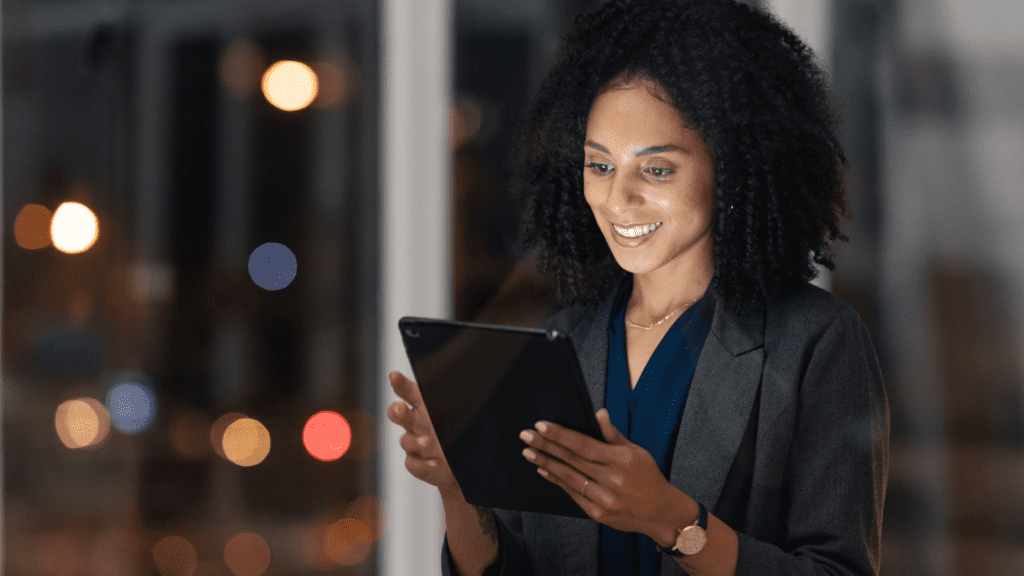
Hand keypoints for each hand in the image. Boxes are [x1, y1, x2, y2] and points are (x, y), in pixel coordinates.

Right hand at [386, 371, 458, 493]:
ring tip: (427, 442)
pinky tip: (435, 463)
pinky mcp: (415, 464)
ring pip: (405, 440)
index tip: (393, 376)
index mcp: (424, 407)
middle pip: (398, 414)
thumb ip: (457, 401)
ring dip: (415, 441)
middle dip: (397, 410)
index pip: (409, 392)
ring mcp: (414, 444)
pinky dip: (423, 464)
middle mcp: (416, 424)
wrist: (462, 463)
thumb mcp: (461, 414)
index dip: (400, 384)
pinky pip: (412, 463)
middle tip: (400, 409)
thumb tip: (472, 382)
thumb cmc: (457, 432)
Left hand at [520, 408, 682, 538]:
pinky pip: (572, 493)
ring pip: (568, 477)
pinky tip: (544, 470)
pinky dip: (556, 480)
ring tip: (529, 451)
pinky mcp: (598, 513)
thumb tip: (598, 413)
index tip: (541, 425)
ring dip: (545, 463)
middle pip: (571, 460)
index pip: (583, 444)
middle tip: (526, 435)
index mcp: (622, 460)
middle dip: (546, 446)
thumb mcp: (636, 452)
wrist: (661, 513)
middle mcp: (612, 480)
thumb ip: (613, 434)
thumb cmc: (648, 477)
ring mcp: (604, 499)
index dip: (560, 435)